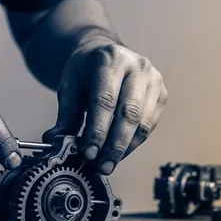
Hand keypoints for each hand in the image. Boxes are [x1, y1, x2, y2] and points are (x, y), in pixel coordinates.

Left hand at [43, 45, 167, 174]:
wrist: (107, 54)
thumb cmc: (86, 71)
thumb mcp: (69, 86)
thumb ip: (66, 115)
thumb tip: (58, 143)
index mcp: (111, 59)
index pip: (105, 101)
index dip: (97, 130)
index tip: (89, 153)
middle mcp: (138, 66)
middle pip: (129, 113)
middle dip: (114, 145)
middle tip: (102, 166)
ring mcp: (154, 80)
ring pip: (143, 123)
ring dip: (125, 148)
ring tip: (108, 164)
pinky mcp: (162, 94)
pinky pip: (149, 125)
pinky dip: (134, 143)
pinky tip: (120, 153)